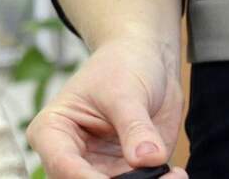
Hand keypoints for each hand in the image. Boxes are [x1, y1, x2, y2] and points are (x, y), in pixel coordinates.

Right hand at [26, 36, 187, 178]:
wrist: (146, 61)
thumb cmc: (121, 66)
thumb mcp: (125, 92)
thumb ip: (135, 127)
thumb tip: (148, 158)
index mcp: (52, 131)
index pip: (62, 165)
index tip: (123, 178)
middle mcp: (71, 156)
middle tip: (154, 177)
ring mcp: (98, 168)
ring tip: (172, 176)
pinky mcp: (124, 173)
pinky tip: (176, 174)